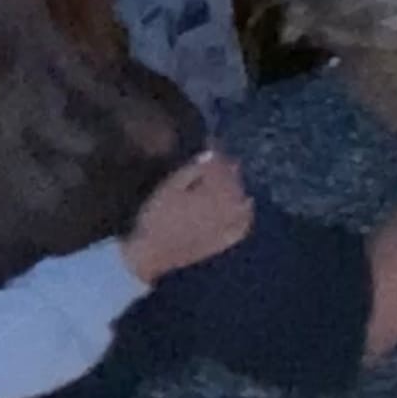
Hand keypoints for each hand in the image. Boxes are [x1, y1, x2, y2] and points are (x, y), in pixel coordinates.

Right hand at [125, 150, 254, 282]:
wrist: (150, 255)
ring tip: (232, 180)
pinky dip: (246, 214)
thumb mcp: (168, 188)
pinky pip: (242, 227)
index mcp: (212, 192)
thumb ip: (191, 170)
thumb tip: (211, 153)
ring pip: (242, 203)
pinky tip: (246, 207)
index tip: (211, 142)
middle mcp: (225, 208)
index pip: (220, 166)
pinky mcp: (223, 243)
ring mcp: (226, 227)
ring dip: (239, 189)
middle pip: (234, 184)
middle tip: (220, 158)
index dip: (217, 152)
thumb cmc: (155, 218)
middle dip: (229, 168)